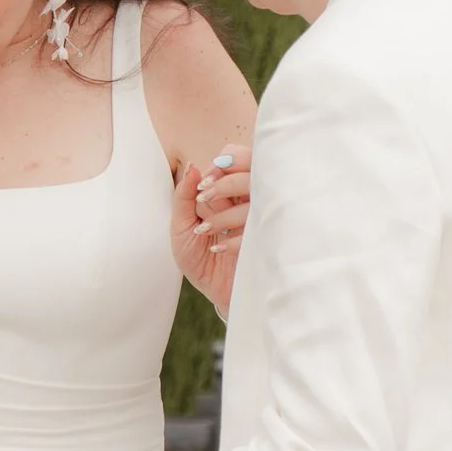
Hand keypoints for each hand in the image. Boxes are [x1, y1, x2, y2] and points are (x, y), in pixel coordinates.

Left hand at [174, 139, 250, 314]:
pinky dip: (235, 239)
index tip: (201, 186)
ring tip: (206, 231)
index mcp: (231, 190)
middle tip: (204, 198)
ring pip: (256, 198)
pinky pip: (260, 228)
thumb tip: (194, 167)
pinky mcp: (270, 241)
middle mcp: (251, 198)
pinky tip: (219, 250)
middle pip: (252, 168)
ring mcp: (263, 218)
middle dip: (224, 182)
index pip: (236, 156)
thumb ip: (183, 197)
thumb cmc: (200, 260)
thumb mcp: (181, 228)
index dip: (219, 166)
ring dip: (225, 213)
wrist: (215, 294)